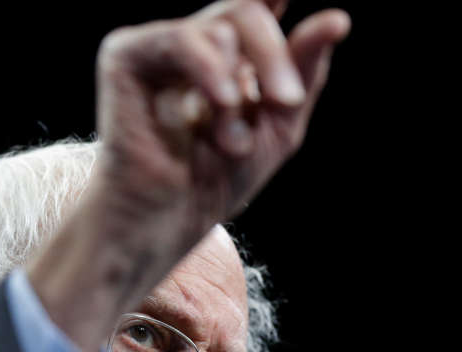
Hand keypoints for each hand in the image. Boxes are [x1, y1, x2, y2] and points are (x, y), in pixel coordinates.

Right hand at [93, 0, 349, 241]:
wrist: (167, 221)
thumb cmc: (215, 180)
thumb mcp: (279, 124)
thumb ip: (305, 69)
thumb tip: (337, 18)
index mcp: (228, 53)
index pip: (259, 4)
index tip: (307, 2)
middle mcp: (192, 41)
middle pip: (247, 11)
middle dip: (275, 58)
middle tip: (289, 102)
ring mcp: (157, 45)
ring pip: (221, 25)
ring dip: (237, 91)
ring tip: (231, 142)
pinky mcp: (124, 55)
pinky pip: (181, 39)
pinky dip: (210, 70)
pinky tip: (221, 103)